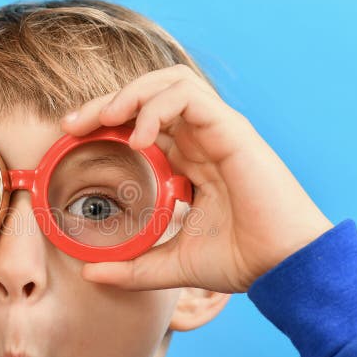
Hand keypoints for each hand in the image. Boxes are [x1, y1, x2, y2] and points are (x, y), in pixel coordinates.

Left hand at [61, 64, 332, 293]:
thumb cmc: (241, 260)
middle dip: (107, 101)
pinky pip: (189, 96)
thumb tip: (90, 274)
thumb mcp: (172, 263)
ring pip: (169, 82)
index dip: (106, 122)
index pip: (141, 123)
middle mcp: (201, 139)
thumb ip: (132, 267)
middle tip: (73, 124)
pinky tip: (140, 137)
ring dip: (131, 93)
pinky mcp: (232, 130)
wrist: (285, 268)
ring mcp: (217, 131)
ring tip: (105, 119)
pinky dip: (158, 106)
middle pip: (149, 95)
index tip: (72, 136)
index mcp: (189, 162)